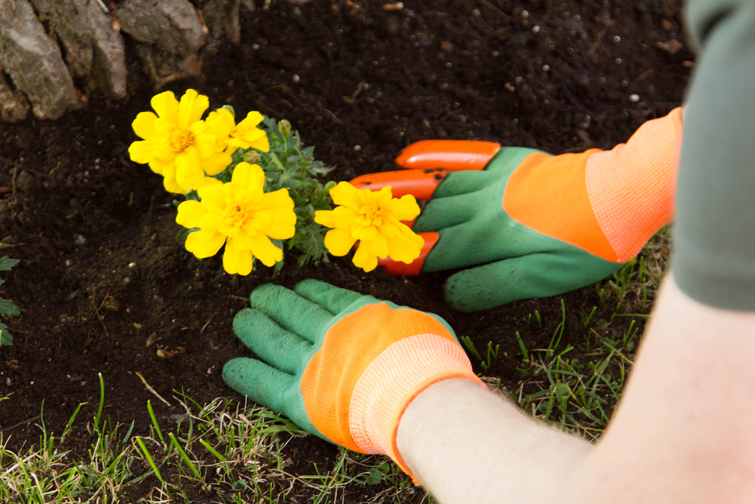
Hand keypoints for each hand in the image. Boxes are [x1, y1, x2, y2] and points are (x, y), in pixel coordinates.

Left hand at [222, 279, 482, 476]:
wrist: (417, 395)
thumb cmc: (431, 362)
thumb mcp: (425, 325)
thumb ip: (403, 321)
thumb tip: (400, 321)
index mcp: (360, 316)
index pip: (328, 299)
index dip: (310, 292)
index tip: (298, 286)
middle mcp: (331, 335)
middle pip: (295, 314)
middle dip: (276, 303)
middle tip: (258, 295)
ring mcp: (313, 366)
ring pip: (276, 342)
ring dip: (256, 329)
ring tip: (241, 320)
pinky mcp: (302, 400)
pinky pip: (268, 385)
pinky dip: (248, 375)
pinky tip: (230, 368)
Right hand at [351, 108, 681, 310]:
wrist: (621, 196)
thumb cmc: (584, 246)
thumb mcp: (542, 280)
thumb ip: (491, 285)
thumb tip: (449, 290)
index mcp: (488, 239)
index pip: (434, 250)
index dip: (404, 256)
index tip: (372, 258)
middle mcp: (481, 206)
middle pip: (426, 216)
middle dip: (386, 221)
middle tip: (349, 219)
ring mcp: (493, 180)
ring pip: (435, 186)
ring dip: (396, 189)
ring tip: (362, 187)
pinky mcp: (508, 162)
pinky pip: (462, 157)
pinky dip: (433, 156)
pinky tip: (409, 156)